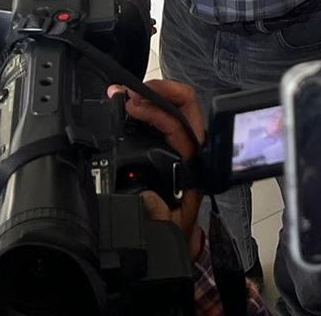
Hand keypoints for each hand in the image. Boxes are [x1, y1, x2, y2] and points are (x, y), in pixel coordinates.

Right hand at [109, 79, 204, 256]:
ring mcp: (182, 142)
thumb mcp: (171, 225)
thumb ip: (160, 215)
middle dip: (159, 90)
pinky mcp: (170, 142)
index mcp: (194, 162)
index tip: (133, 107)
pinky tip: (129, 104)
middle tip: (129, 91)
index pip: (180, 124)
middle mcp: (191, 146)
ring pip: (175, 106)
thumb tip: (147, 196)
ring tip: (126, 92)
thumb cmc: (179, 223)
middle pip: (185, 104)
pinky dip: (147, 105)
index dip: (157, 110)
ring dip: (153, 94)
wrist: (182, 230)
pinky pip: (164, 116)